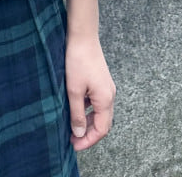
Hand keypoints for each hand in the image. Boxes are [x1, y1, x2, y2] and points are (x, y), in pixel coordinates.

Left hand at [65, 33, 114, 150]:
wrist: (82, 36)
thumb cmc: (77, 60)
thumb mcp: (73, 89)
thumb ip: (77, 113)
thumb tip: (79, 132)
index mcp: (105, 99)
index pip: (101, 129)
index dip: (88, 140)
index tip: (74, 145)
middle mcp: (109, 95)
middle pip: (102, 122)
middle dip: (88, 134)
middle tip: (72, 140)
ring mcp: (106, 87)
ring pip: (99, 112)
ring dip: (87, 122)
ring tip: (72, 127)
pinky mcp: (100, 81)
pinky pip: (96, 102)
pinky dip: (87, 109)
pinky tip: (75, 108)